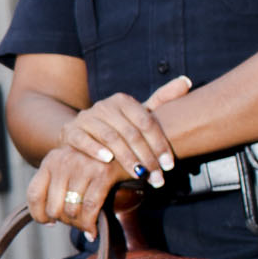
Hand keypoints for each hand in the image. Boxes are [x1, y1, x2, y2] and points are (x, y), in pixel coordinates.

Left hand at [28, 144, 136, 233]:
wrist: (125, 145)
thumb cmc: (93, 163)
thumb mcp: (69, 167)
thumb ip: (55, 186)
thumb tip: (48, 219)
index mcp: (50, 160)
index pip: (34, 194)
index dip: (39, 214)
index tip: (49, 222)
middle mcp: (63, 161)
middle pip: (53, 207)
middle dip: (64, 221)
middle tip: (74, 223)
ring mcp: (83, 165)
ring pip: (71, 210)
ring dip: (78, 224)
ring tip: (85, 225)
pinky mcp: (103, 172)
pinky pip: (90, 207)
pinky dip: (90, 224)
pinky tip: (92, 231)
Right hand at [55, 77, 190, 185]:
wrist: (81, 132)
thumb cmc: (117, 127)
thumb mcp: (138, 114)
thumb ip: (162, 99)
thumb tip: (187, 81)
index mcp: (123, 100)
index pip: (146, 122)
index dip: (160, 144)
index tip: (169, 165)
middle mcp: (104, 106)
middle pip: (130, 133)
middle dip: (147, 157)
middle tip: (158, 177)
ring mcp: (86, 117)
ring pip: (110, 138)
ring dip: (126, 158)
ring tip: (140, 175)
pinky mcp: (70, 131)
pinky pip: (83, 140)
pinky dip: (95, 149)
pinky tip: (108, 161)